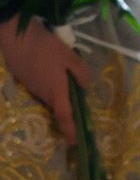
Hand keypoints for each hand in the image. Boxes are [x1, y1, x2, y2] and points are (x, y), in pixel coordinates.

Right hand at [0, 19, 89, 143]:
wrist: (15, 37)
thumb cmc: (45, 47)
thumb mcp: (70, 57)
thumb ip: (81, 73)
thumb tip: (85, 86)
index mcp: (55, 91)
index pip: (64, 116)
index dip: (69, 130)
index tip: (74, 142)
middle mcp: (41, 93)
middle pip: (56, 106)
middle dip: (66, 111)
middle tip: (78, 108)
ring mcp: (30, 86)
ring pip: (48, 95)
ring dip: (57, 95)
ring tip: (67, 86)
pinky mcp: (23, 78)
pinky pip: (40, 87)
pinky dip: (48, 85)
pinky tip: (52, 72)